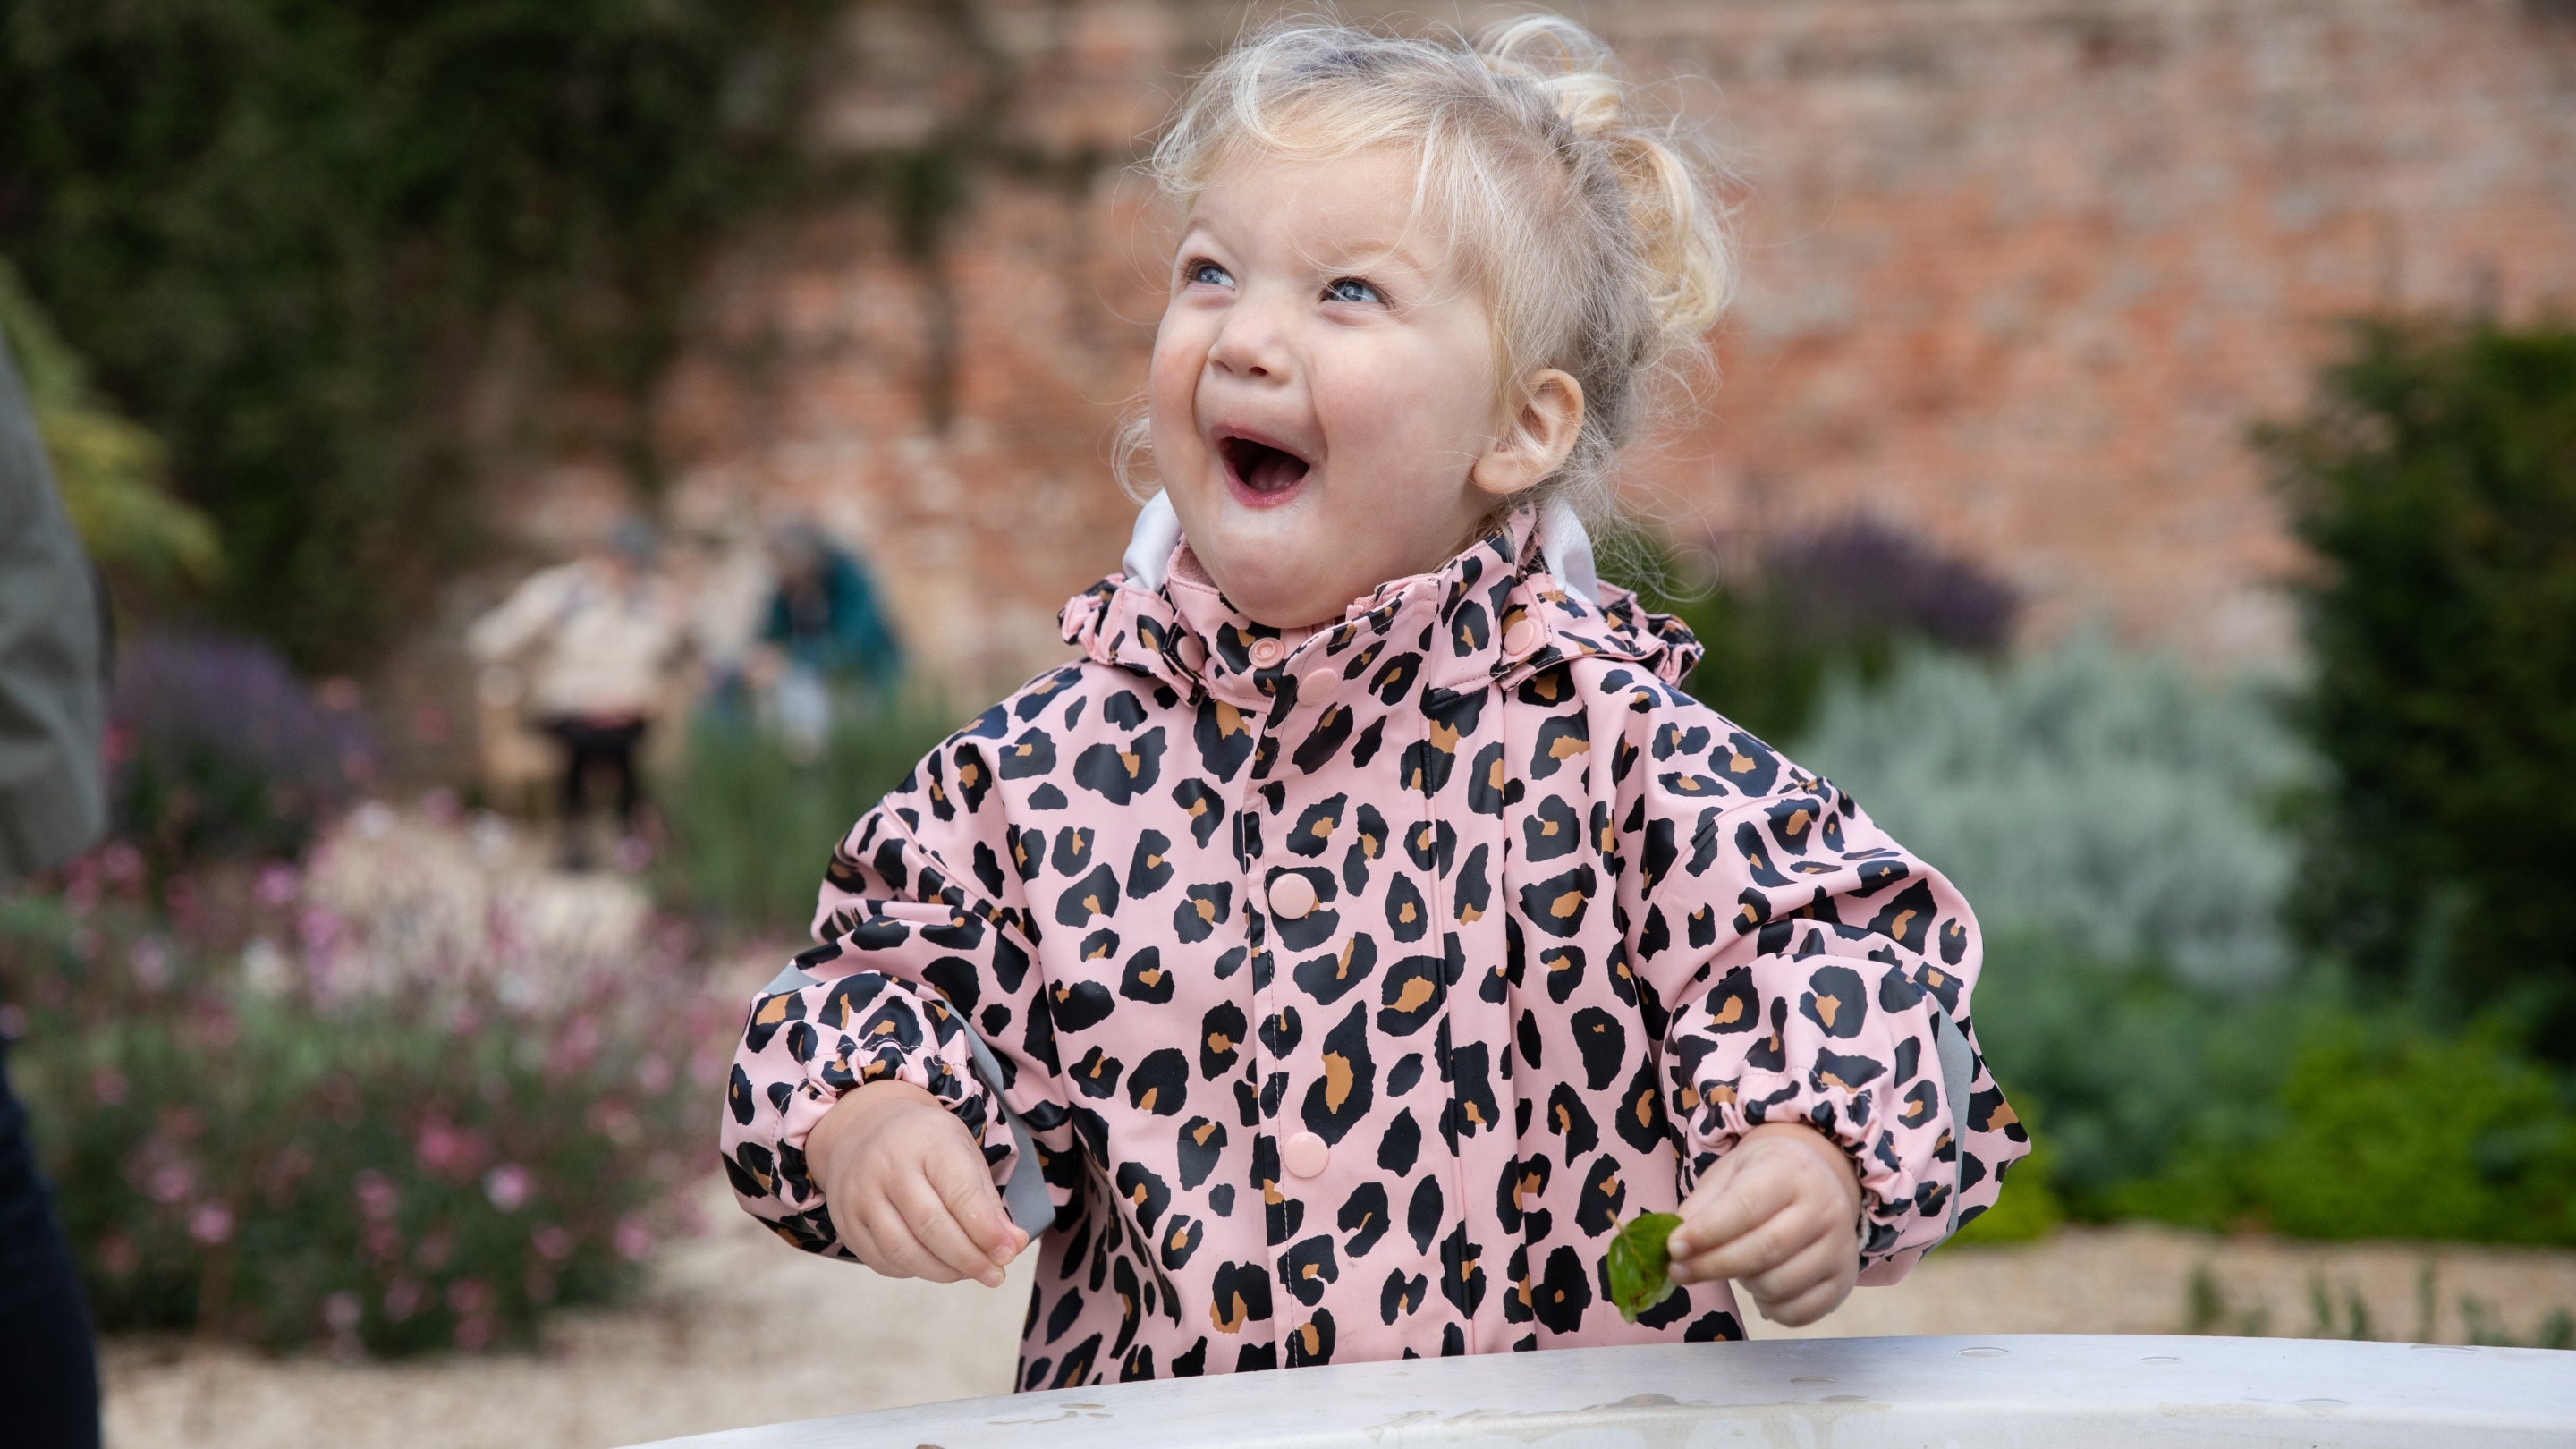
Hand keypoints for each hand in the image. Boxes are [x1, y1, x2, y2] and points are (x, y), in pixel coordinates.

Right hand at [804, 1079, 1027, 1286]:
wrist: (863, 1128)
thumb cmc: (925, 1144)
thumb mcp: (962, 1152)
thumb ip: (986, 1200)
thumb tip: (1013, 1246)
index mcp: (927, 1141)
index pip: (959, 1192)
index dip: (986, 1229)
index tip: (1008, 1253)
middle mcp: (887, 1166)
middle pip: (931, 1226)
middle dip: (969, 1258)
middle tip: (995, 1275)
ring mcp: (860, 1195)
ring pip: (903, 1250)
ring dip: (943, 1271)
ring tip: (968, 1273)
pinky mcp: (846, 1222)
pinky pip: (882, 1260)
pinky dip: (914, 1271)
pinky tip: (935, 1266)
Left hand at [1666, 1122, 1862, 1326]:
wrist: (1819, 1179)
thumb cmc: (1764, 1177)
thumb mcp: (1730, 1174)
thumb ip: (1702, 1206)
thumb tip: (1676, 1242)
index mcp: (1790, 1172)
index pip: (1746, 1207)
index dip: (1707, 1232)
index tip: (1674, 1248)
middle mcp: (1824, 1208)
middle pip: (1764, 1250)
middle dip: (1713, 1266)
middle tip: (1679, 1272)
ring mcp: (1839, 1247)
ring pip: (1780, 1285)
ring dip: (1743, 1285)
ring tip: (1731, 1268)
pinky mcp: (1843, 1281)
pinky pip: (1800, 1312)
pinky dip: (1769, 1309)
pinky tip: (1758, 1290)